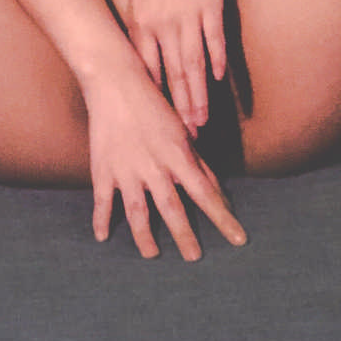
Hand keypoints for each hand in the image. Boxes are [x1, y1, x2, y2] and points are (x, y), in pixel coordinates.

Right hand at [84, 65, 247, 259]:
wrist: (115, 81)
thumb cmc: (153, 104)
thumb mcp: (181, 131)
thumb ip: (197, 163)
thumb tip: (214, 190)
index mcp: (178, 156)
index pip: (207, 195)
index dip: (224, 219)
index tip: (238, 240)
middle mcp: (154, 167)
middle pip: (173, 210)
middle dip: (185, 236)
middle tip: (195, 258)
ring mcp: (126, 170)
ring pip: (137, 213)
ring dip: (146, 237)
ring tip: (153, 254)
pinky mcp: (102, 169)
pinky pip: (102, 201)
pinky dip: (101, 220)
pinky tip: (102, 238)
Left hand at [126, 0, 228, 133]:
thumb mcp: (139, 0)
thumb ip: (141, 35)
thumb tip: (141, 71)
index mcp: (141, 24)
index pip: (147, 72)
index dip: (155, 101)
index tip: (159, 126)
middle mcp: (162, 23)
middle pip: (171, 74)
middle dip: (179, 108)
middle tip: (186, 136)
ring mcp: (187, 14)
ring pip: (193, 62)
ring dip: (199, 93)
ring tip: (203, 120)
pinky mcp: (210, 4)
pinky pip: (214, 37)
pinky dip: (218, 58)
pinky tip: (220, 78)